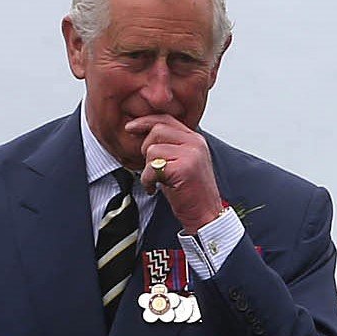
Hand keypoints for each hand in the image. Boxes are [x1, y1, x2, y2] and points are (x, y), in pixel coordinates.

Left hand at [126, 114, 226, 229]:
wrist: (205, 216)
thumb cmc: (190, 193)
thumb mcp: (181, 163)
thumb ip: (169, 145)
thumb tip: (143, 133)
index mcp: (195, 140)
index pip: (166, 119)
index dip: (145, 121)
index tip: (131, 128)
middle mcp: (195, 144)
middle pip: (157, 130)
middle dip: (146, 148)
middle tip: (151, 167)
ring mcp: (191, 155)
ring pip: (153, 149)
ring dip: (147, 168)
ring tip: (156, 180)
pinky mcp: (184, 169)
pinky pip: (152, 167)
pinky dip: (148, 180)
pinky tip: (154, 188)